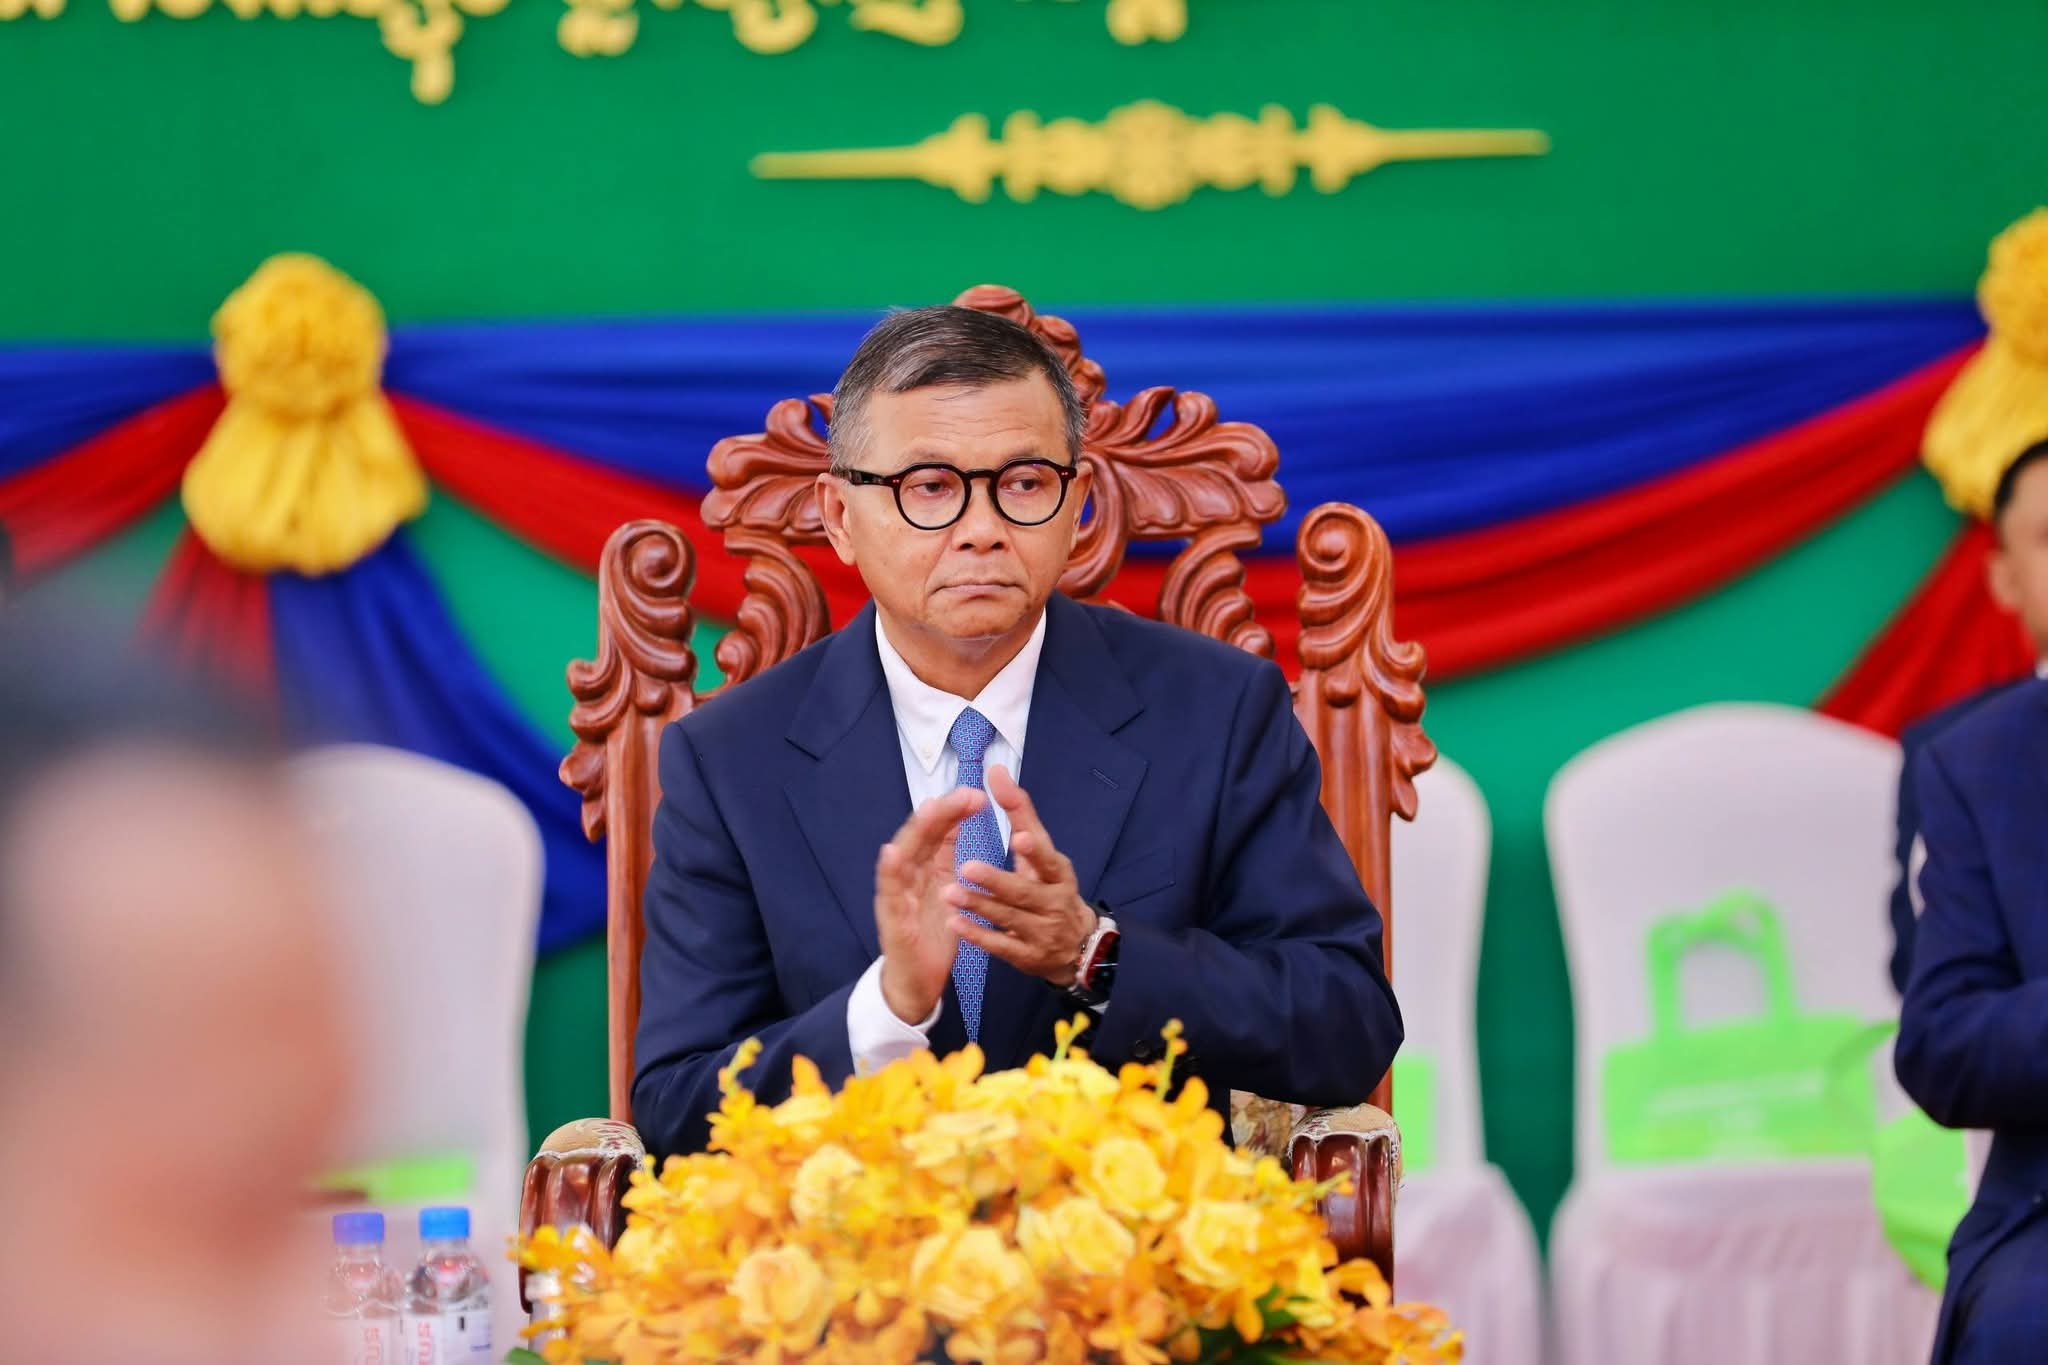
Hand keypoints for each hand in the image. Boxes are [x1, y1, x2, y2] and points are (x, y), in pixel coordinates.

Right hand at [874, 788, 982, 1024]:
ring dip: (915, 833)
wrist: (916, 981)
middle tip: (962, 793)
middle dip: (940, 814)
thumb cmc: (930, 933)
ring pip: (903, 857)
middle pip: (921, 837)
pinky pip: (889, 894)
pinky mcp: (891, 920)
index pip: (937, 833)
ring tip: (929, 809)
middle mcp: (907, 877)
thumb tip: (956, 820)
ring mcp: (896, 897)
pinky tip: (892, 853)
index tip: (976, 795)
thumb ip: (945, 856)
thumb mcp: (944, 889)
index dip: (954, 812)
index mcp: (924, 870)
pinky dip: (889, 871)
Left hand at [947, 765, 1096, 986]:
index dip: (1034, 850)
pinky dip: (978, 935)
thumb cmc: (1051, 887)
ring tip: (950, 893)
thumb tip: (996, 771)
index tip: (1018, 837)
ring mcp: (1042, 932)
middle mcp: (1053, 902)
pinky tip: (955, 923)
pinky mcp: (1027, 956)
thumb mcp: (1042, 852)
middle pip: (1024, 892)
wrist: (1077, 946)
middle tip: (966, 867)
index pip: (1047, 859)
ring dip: (980, 906)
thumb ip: (1019, 813)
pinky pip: (1001, 946)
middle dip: (996, 881)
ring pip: (1009, 918)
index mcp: (1058, 873)